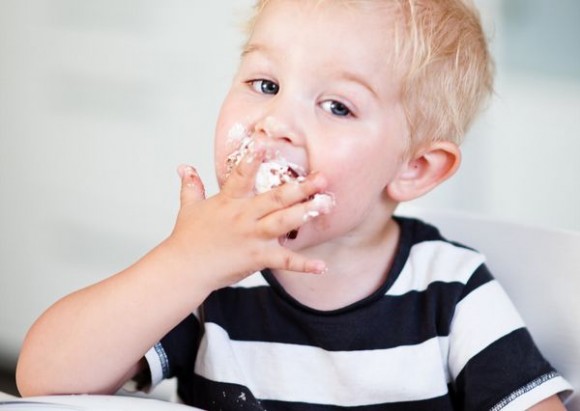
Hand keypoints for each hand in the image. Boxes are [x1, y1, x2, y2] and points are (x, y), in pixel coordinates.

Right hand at [164, 145, 331, 291]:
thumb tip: (184, 167)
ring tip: (326, 205)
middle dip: (300, 187)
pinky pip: (284, 261)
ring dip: (306, 213)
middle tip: (322, 178)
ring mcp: (252, 237)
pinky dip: (304, 265)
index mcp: (229, 201)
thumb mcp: (188, 207)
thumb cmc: (186, 238)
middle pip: (274, 197)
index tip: (265, 144)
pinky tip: (322, 266)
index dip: (252, 159)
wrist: (183, 268)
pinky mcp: (256, 258)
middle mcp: (243, 216)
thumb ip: (191, 185)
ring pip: (283, 222)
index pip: (242, 174)